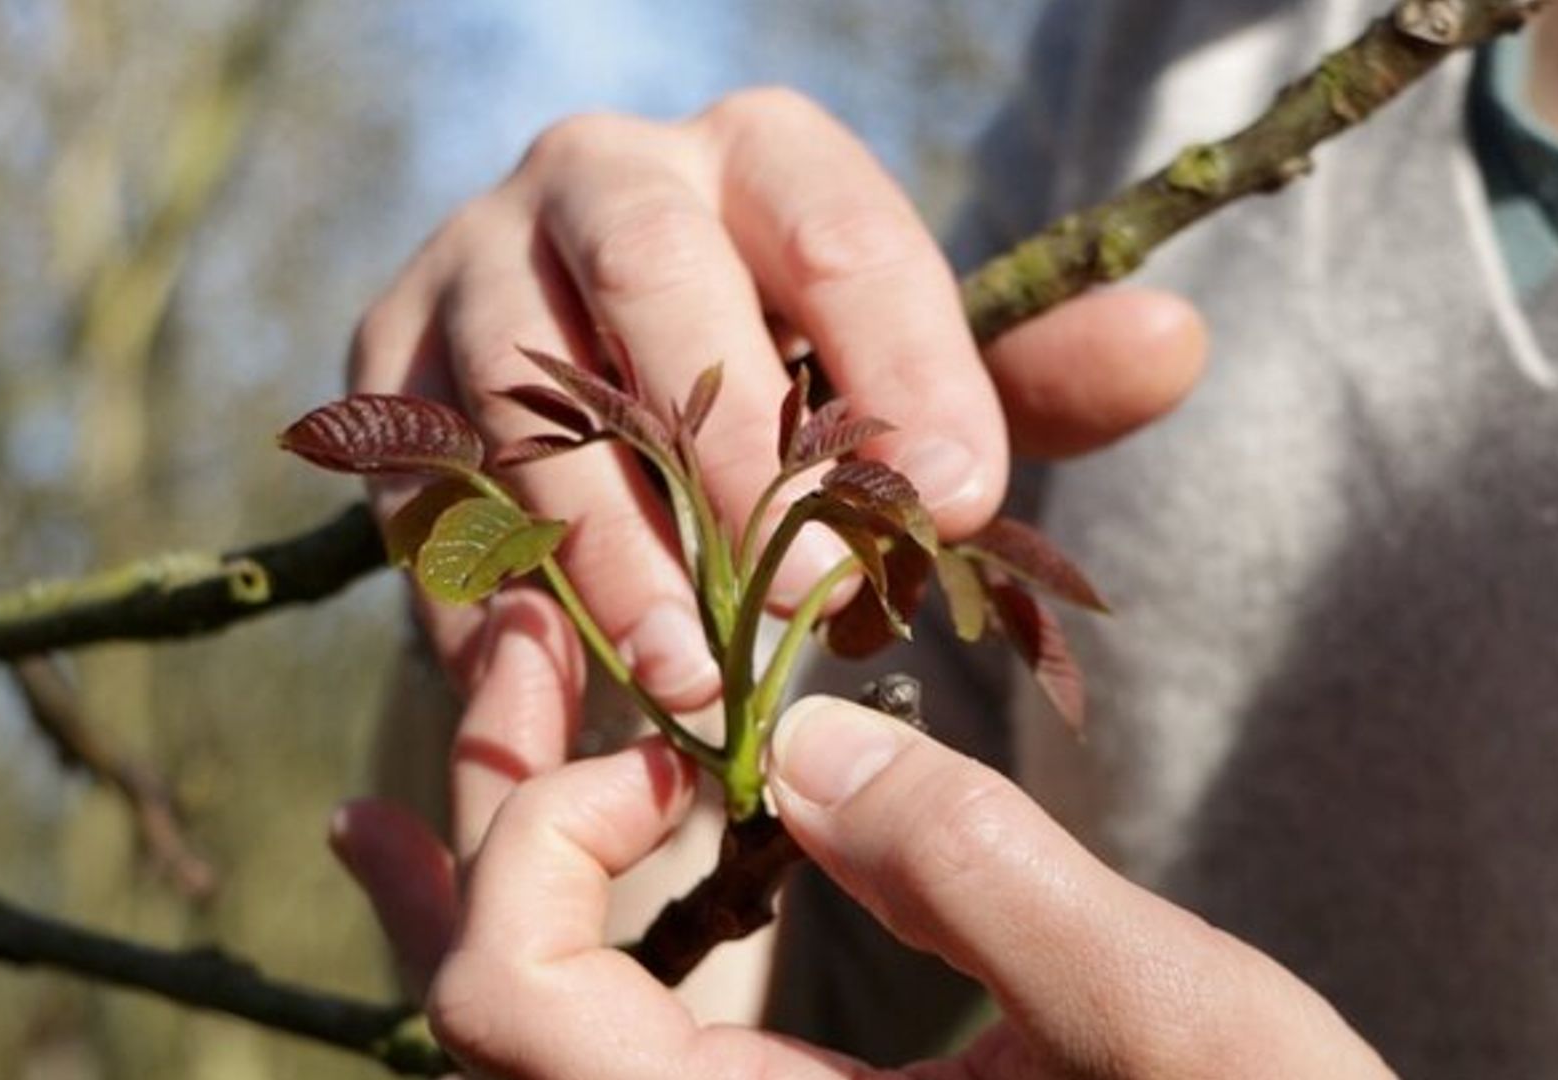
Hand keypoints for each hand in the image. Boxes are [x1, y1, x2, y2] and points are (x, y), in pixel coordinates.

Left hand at [341, 681, 1393, 1076]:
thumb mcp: (1174, 1026)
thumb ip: (988, 887)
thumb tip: (808, 741)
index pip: (513, 1011)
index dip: (539, 845)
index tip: (680, 753)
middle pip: (490, 1009)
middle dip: (494, 805)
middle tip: (524, 634)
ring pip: (536, 1029)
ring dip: (515, 851)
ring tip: (522, 686)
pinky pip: (615, 1040)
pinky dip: (570, 923)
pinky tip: (595, 827)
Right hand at [349, 87, 1205, 708]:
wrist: (596, 375)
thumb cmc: (786, 380)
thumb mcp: (911, 371)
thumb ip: (1032, 370)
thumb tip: (1176, 346)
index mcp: (753, 153)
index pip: (840, 237)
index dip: (905, 371)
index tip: (957, 510)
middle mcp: (598, 174)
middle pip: (653, 281)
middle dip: (731, 453)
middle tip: (802, 605)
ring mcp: (472, 263)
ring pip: (525, 396)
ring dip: (609, 554)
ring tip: (689, 686)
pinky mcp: (381, 366)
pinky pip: (423, 481)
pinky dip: (486, 590)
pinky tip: (556, 688)